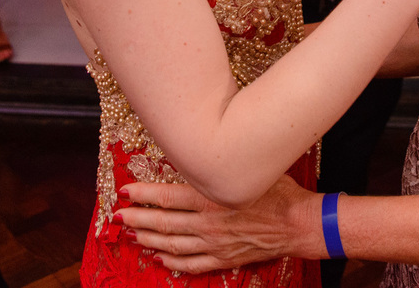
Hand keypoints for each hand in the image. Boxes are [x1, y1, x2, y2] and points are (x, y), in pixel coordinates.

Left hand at [115, 176, 320, 272]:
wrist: (298, 223)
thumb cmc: (278, 191)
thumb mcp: (246, 170)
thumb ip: (219, 168)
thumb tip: (196, 155)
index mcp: (213, 198)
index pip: (168, 197)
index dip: (143, 195)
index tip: (126, 191)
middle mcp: (209, 223)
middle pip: (164, 222)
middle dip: (138, 218)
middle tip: (120, 216)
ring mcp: (215, 244)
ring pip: (173, 245)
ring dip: (149, 240)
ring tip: (133, 235)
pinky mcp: (224, 258)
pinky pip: (192, 265)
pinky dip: (173, 263)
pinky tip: (160, 259)